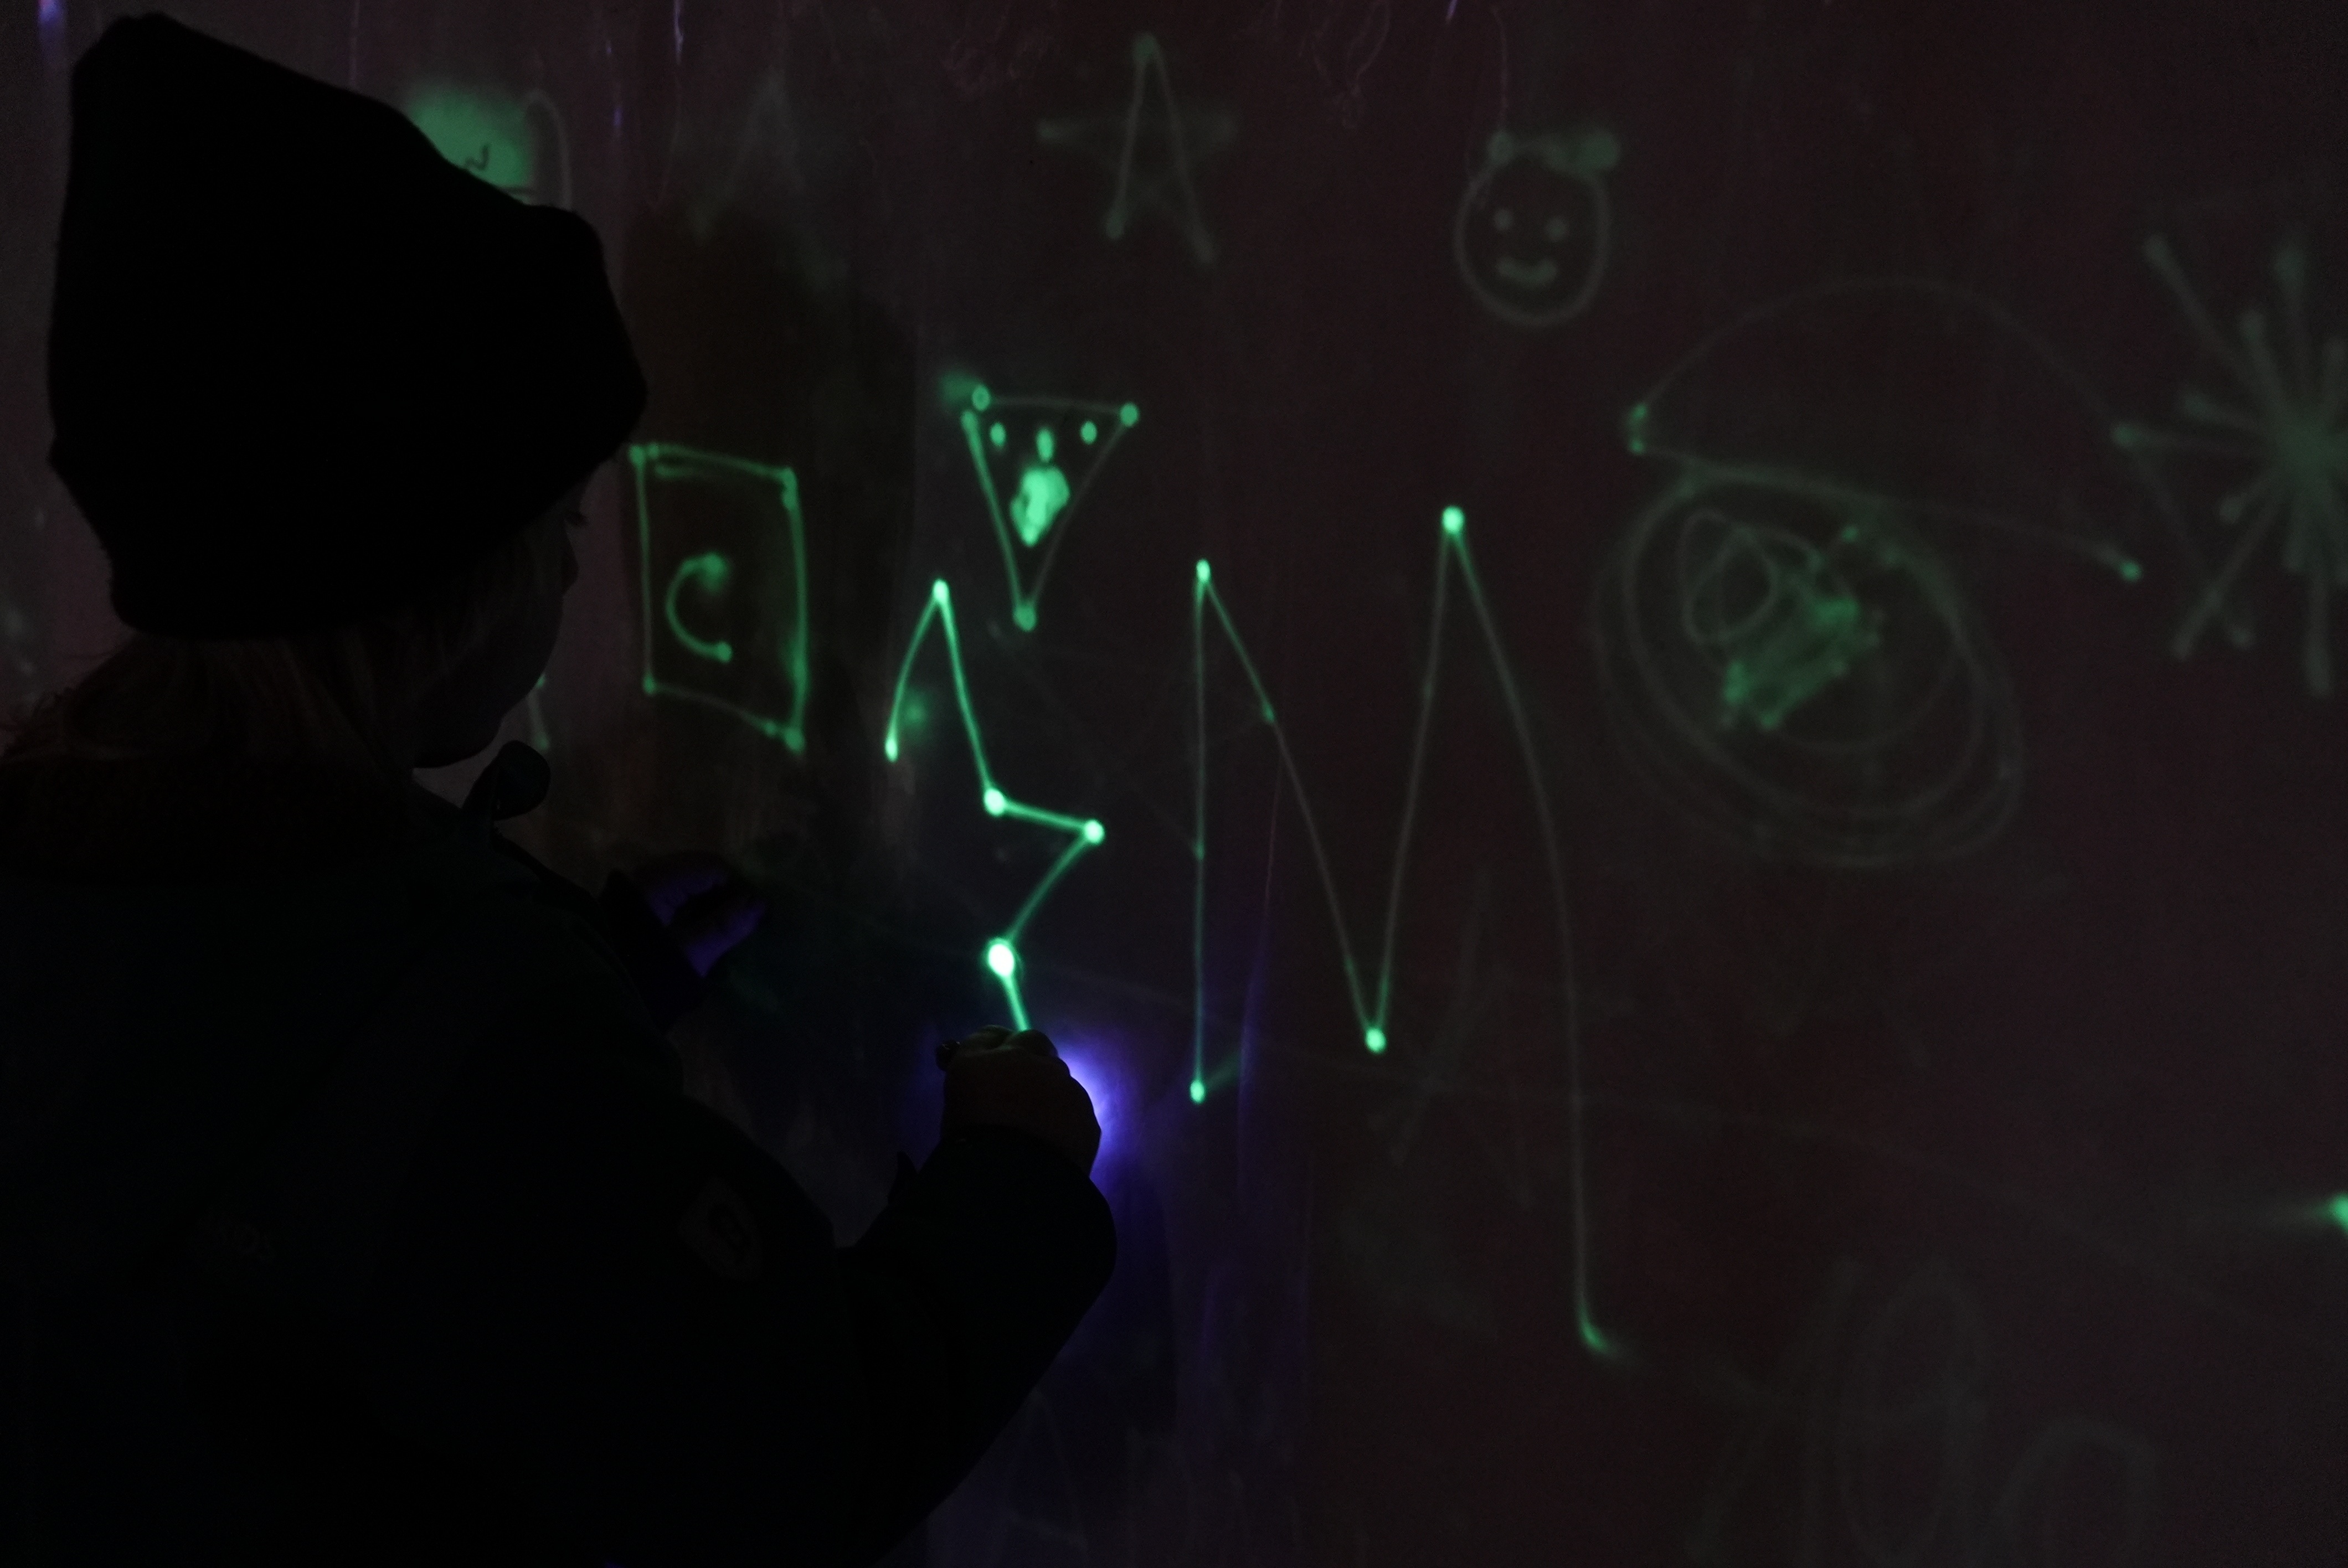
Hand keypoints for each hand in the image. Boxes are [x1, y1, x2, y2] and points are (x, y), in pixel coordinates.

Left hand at [628, 851, 765, 976]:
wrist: (593, 1000)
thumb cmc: (646, 973)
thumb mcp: (690, 953)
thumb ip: (725, 926)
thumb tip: (760, 903)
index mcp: (660, 880)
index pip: (713, 867)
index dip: (740, 888)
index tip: (757, 916)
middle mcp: (647, 876)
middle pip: (700, 873)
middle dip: (726, 896)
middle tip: (744, 926)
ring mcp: (639, 893)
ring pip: (687, 887)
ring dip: (709, 906)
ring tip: (725, 934)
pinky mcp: (635, 910)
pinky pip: (673, 900)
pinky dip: (692, 913)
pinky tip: (701, 936)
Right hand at [939, 1026, 1100, 1175]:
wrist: (1014, 1181)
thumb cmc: (968, 1153)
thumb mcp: (956, 1116)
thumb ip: (975, 1090)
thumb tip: (988, 1087)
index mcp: (977, 1062)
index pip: (988, 1037)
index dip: (994, 1047)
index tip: (996, 1061)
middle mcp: (1020, 1060)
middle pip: (1031, 1041)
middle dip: (1030, 1056)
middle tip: (1023, 1084)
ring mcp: (1058, 1080)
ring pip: (1058, 1072)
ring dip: (1049, 1087)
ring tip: (1040, 1121)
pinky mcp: (1083, 1107)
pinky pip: (1075, 1103)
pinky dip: (1066, 1115)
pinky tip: (1057, 1139)